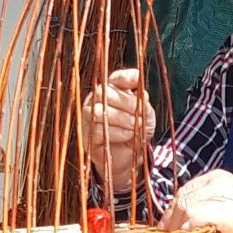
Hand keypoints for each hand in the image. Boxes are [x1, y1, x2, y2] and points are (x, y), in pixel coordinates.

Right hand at [82, 68, 155, 190]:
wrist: (131, 155)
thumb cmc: (136, 131)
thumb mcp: (146, 114)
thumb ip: (142, 100)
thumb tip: (140, 90)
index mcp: (111, 91)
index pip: (114, 78)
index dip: (124, 76)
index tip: (136, 79)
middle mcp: (96, 101)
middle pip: (101, 92)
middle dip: (124, 102)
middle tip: (138, 112)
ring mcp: (88, 118)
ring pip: (98, 111)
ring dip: (121, 118)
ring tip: (134, 125)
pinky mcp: (87, 135)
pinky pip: (97, 130)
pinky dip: (117, 132)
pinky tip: (127, 135)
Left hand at [159, 169, 232, 232]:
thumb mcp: (227, 201)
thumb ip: (208, 204)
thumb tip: (183, 220)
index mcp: (215, 178)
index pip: (184, 191)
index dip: (171, 211)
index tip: (165, 227)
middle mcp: (216, 182)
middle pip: (182, 198)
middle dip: (170, 219)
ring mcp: (221, 195)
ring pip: (186, 206)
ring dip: (176, 225)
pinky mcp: (225, 211)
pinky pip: (196, 218)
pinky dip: (187, 229)